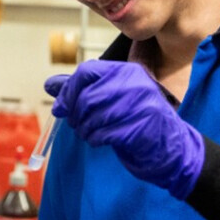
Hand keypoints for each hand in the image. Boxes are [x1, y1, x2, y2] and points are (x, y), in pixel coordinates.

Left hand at [45, 60, 204, 199]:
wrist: (170, 148)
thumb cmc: (135, 121)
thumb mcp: (111, 99)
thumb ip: (81, 90)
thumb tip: (49, 84)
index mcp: (126, 71)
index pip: (87, 71)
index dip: (68, 91)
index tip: (61, 107)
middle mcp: (135, 84)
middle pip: (87, 95)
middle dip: (74, 114)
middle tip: (76, 124)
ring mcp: (141, 105)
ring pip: (93, 115)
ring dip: (84, 129)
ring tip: (89, 133)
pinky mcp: (141, 128)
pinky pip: (104, 133)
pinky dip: (95, 139)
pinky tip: (99, 141)